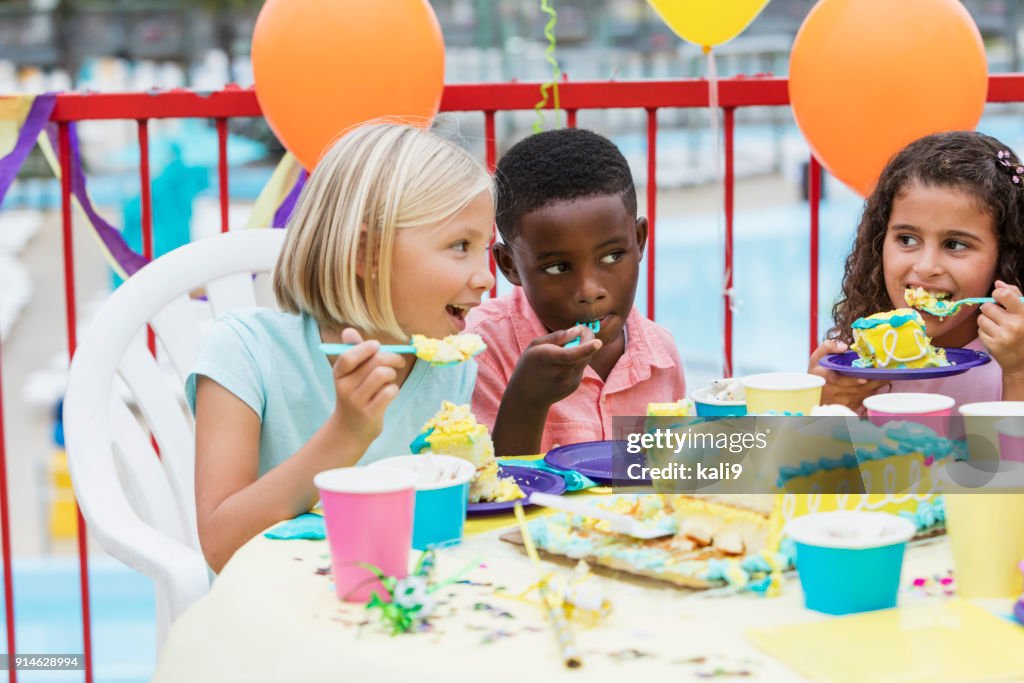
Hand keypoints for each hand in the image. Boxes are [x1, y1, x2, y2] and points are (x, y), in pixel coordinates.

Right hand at [328, 328, 403, 443]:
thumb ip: (353, 352)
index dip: (365, 348)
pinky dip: (394, 389)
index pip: (348, 356)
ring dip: (392, 374)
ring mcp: (357, 401)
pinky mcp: (370, 413)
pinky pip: (389, 391)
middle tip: (398, 361)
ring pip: (382, 374)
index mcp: (339, 373)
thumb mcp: (350, 374)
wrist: (350, 429)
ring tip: (391, 379)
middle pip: (373, 362)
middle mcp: (345, 387)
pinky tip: (389, 393)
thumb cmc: (355, 394)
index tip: (377, 346)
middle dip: (391, 358)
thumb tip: (348, 330)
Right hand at [507, 326, 602, 406]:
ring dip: (581, 350)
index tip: (598, 342)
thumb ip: (557, 337)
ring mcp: (569, 382)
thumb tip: (577, 330)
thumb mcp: (535, 346)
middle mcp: (561, 373)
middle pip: (584, 354)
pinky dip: (576, 361)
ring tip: (564, 351)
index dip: (586, 348)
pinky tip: (561, 366)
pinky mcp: (574, 385)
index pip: (570, 355)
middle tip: (579, 330)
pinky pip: (581, 367)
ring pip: (585, 359)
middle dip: (587, 339)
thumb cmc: (529, 366)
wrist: (527, 397)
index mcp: (547, 359)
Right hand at [809, 339, 885, 410]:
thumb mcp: (817, 357)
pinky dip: (872, 390)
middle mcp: (834, 391)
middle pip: (856, 388)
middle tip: (885, 374)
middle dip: (872, 381)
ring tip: (886, 377)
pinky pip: (864, 397)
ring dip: (875, 385)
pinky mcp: (849, 404)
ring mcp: (842, 400)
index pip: (839, 381)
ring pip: (862, 393)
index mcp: (826, 377)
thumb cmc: (818, 372)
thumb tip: (844, 346)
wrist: (815, 391)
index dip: (852, 381)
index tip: (864, 379)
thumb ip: (828, 347)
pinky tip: (878, 383)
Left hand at [979, 280, 1023, 377]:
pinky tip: (996, 336)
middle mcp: (1014, 325)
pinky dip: (985, 332)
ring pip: (981, 319)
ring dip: (986, 321)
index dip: (997, 294)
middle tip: (999, 316)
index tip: (998, 298)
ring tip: (998, 327)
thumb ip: (1015, 296)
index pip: (1004, 295)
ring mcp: (1002, 336)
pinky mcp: (992, 345)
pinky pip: (979, 331)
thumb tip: (998, 283)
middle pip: (987, 306)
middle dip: (990, 309)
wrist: (1023, 362)